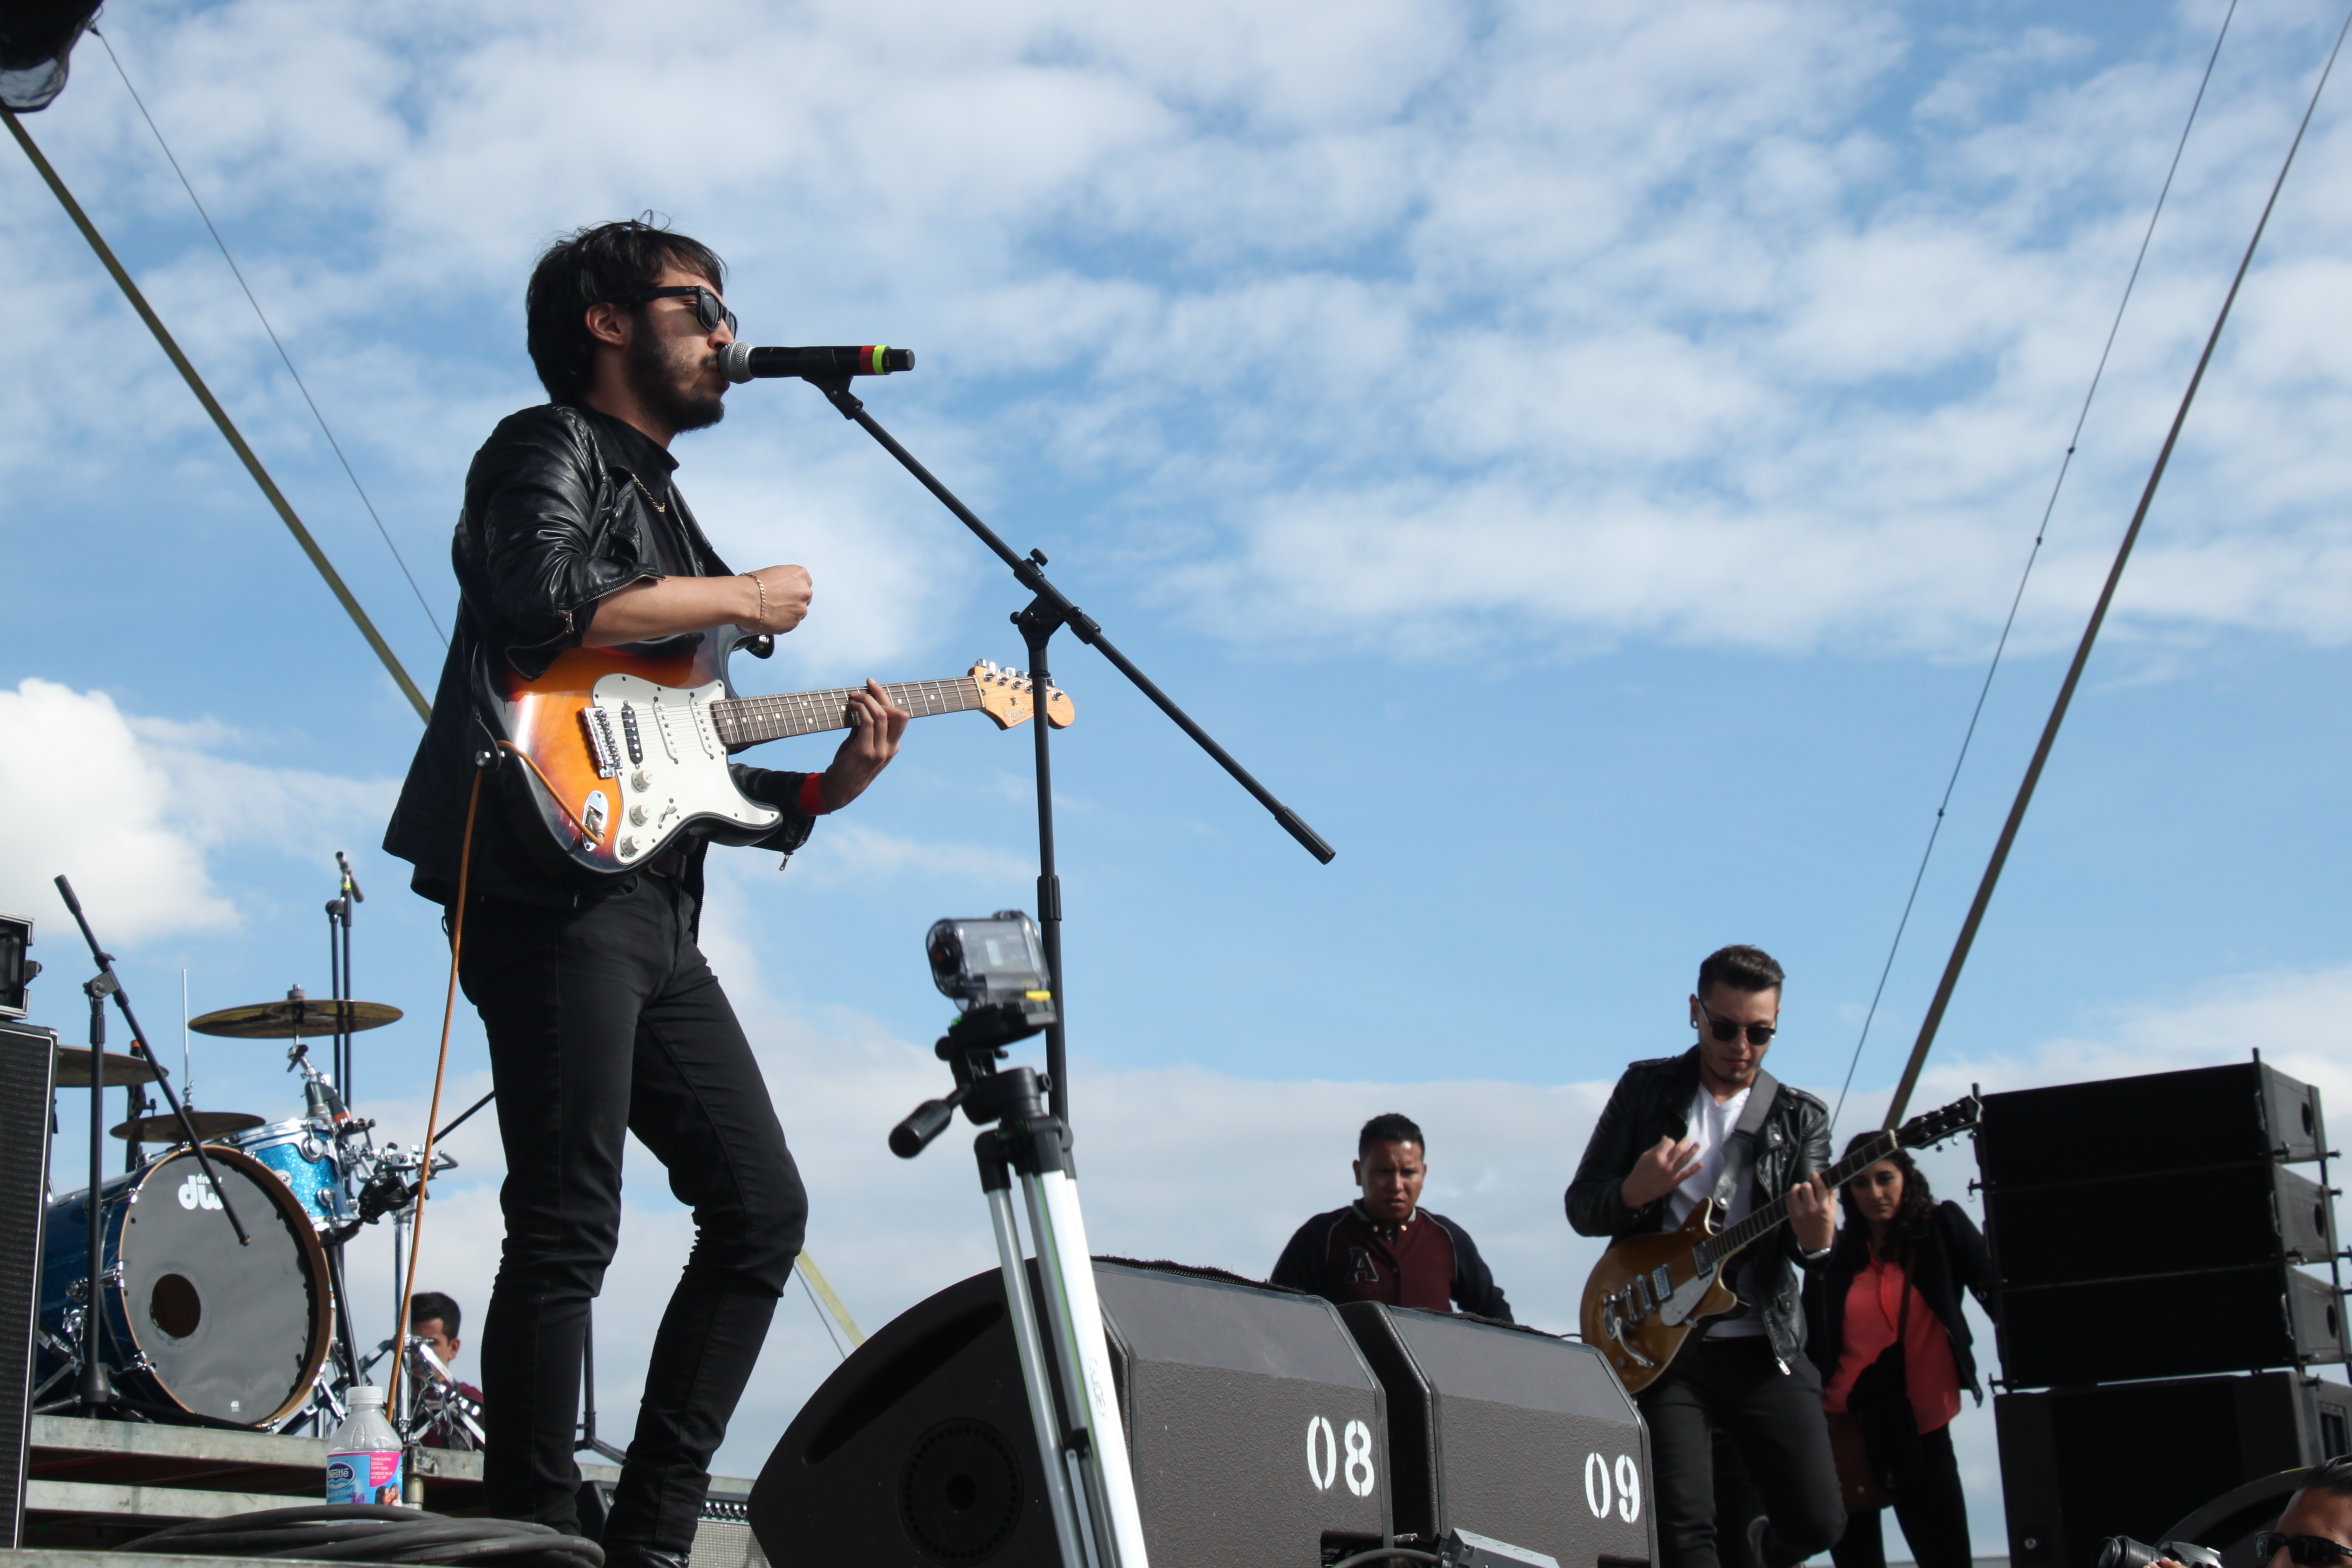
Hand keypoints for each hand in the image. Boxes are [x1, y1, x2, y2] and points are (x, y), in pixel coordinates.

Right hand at [745, 565, 812, 634]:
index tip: (787, 591)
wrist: (745, 600)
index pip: (805, 582)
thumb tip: (785, 589)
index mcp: (800, 575)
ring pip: (799, 611)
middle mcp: (805, 592)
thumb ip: (786, 581)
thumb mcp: (774, 573)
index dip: (794, 587)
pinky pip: (792, 623)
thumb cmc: (754, 585)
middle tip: (779, 601)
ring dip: (790, 611)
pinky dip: (784, 621)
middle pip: (804, 597)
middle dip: (794, 600)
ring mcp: (801, 609)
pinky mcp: (794, 624)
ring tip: (773, 610)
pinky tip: (772, 617)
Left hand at [817, 679, 909, 811]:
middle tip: (867, 685)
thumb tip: (861, 706)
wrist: (838, 791)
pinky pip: (866, 723)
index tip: (872, 686)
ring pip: (882, 716)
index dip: (886, 699)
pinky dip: (860, 710)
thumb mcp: (861, 745)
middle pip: (898, 715)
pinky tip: (852, 705)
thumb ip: (865, 729)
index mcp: (892, 747)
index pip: (899, 717)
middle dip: (882, 696)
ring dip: (867, 700)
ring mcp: (879, 751)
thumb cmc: (848, 767)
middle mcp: (889, 749)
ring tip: (854, 696)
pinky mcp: (864, 752)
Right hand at [1621, 1134, 1702, 1209]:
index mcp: (1657, 1156)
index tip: (1669, 1143)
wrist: (1638, 1189)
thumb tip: (1666, 1139)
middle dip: (1685, 1142)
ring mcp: (1672, 1173)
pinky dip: (1695, 1169)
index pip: (1669, 1143)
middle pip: (1679, 1149)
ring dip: (1693, 1151)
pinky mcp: (1675, 1182)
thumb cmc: (1639, 1171)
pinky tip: (1701, 1164)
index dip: (1670, 1141)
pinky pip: (1687, 1174)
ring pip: (1685, 1159)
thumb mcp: (1645, 1156)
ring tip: (1698, 1145)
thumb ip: (1656, 1148)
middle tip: (1688, 1139)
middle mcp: (1666, 1163)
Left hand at [1788, 1172, 1834, 1253]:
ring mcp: (1801, 1212)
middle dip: (1808, 1184)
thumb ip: (1831, 1197)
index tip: (1813, 1174)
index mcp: (1824, 1208)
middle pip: (1806, 1186)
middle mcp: (1812, 1209)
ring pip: (1795, 1190)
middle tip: (1809, 1188)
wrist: (1815, 1243)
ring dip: (1798, 1188)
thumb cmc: (1826, 1226)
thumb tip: (1830, 1183)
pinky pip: (1788, 1198)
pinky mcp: (1792, 1215)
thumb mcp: (1833, 1213)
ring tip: (1801, 1191)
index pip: (1820, 1188)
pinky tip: (1796, 1196)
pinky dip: (1792, 1194)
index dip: (1816, 1178)